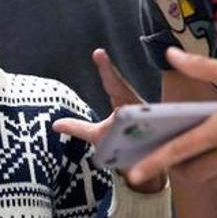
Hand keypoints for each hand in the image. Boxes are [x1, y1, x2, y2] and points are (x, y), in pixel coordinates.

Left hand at [52, 48, 166, 192]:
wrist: (145, 165)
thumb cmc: (122, 144)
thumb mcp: (98, 136)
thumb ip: (78, 128)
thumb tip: (54, 125)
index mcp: (125, 102)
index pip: (113, 83)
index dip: (105, 69)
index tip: (97, 52)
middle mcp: (139, 107)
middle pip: (124, 90)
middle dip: (111, 75)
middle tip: (98, 54)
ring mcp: (152, 118)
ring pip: (139, 108)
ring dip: (131, 104)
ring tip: (114, 88)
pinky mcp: (161, 133)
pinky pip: (156, 127)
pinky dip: (153, 123)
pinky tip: (141, 122)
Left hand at [130, 48, 216, 188]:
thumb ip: (201, 67)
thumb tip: (171, 54)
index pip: (179, 151)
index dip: (154, 163)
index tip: (134, 174)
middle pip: (192, 174)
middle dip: (178, 168)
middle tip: (174, 156)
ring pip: (211, 182)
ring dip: (200, 174)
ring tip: (198, 157)